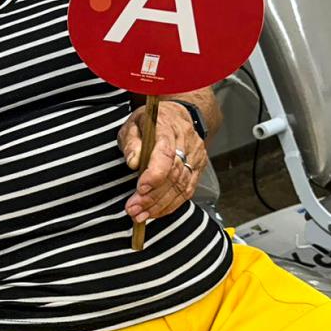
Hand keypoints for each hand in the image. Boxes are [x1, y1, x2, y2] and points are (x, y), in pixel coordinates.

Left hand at [119, 101, 206, 223]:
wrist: (176, 116)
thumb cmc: (151, 122)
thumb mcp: (133, 124)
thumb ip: (131, 142)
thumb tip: (133, 162)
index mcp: (168, 127)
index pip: (166, 153)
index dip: (155, 174)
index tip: (141, 188)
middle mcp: (186, 141)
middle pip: (173, 174)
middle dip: (152, 196)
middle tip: (133, 209)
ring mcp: (196, 156)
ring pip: (181, 186)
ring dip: (159, 205)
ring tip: (140, 215)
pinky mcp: (198, 168)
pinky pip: (187, 191)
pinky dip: (171, 205)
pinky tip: (155, 212)